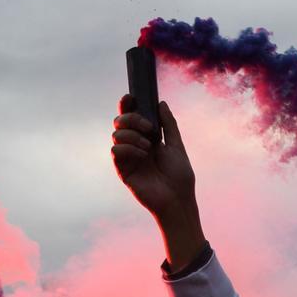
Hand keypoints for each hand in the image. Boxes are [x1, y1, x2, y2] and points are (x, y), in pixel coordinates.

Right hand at [112, 96, 205, 269]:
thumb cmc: (180, 177)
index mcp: (147, 139)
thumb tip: (161, 103)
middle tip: (148, 127)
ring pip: (116, 134)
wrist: (178, 200)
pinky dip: (128, 148)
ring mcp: (128, 158)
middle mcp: (135, 146)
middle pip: (120, 122)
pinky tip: (142, 155)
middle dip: (131, 118)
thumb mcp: (177, 146)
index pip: (133, 117)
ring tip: (149, 147)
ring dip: (132, 135)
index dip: (128, 105)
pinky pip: (116, 151)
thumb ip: (169, 125)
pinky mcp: (123, 170)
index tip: (131, 96)